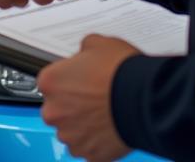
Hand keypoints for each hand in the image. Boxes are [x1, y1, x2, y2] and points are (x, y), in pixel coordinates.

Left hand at [38, 34, 138, 161]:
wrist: (144, 99)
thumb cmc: (120, 72)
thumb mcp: (97, 43)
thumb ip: (82, 50)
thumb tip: (85, 54)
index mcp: (51, 82)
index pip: (50, 81)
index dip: (67, 78)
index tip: (79, 78)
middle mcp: (54, 111)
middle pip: (57, 108)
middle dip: (72, 103)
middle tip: (93, 95)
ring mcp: (71, 136)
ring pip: (72, 130)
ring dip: (84, 122)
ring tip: (104, 110)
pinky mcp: (89, 154)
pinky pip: (89, 147)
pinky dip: (97, 139)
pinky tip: (110, 125)